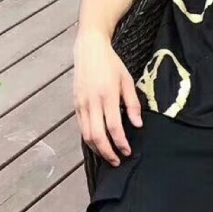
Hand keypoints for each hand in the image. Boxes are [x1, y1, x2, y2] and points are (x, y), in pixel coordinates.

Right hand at [73, 32, 142, 166]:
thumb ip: (133, 104)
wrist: (89, 50)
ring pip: (86, 135)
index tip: (128, 151)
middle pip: (97, 136)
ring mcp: (81, 104)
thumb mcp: (127, 80)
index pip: (113, 127)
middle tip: (117, 161)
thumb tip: (137, 124)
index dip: (121, 143)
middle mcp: (92, 102)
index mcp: (107, 96)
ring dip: (97, 149)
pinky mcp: (75, 105)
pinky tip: (98, 143)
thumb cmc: (112, 64)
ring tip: (108, 156)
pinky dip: (89, 139)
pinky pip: (81, 127)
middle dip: (107, 152)